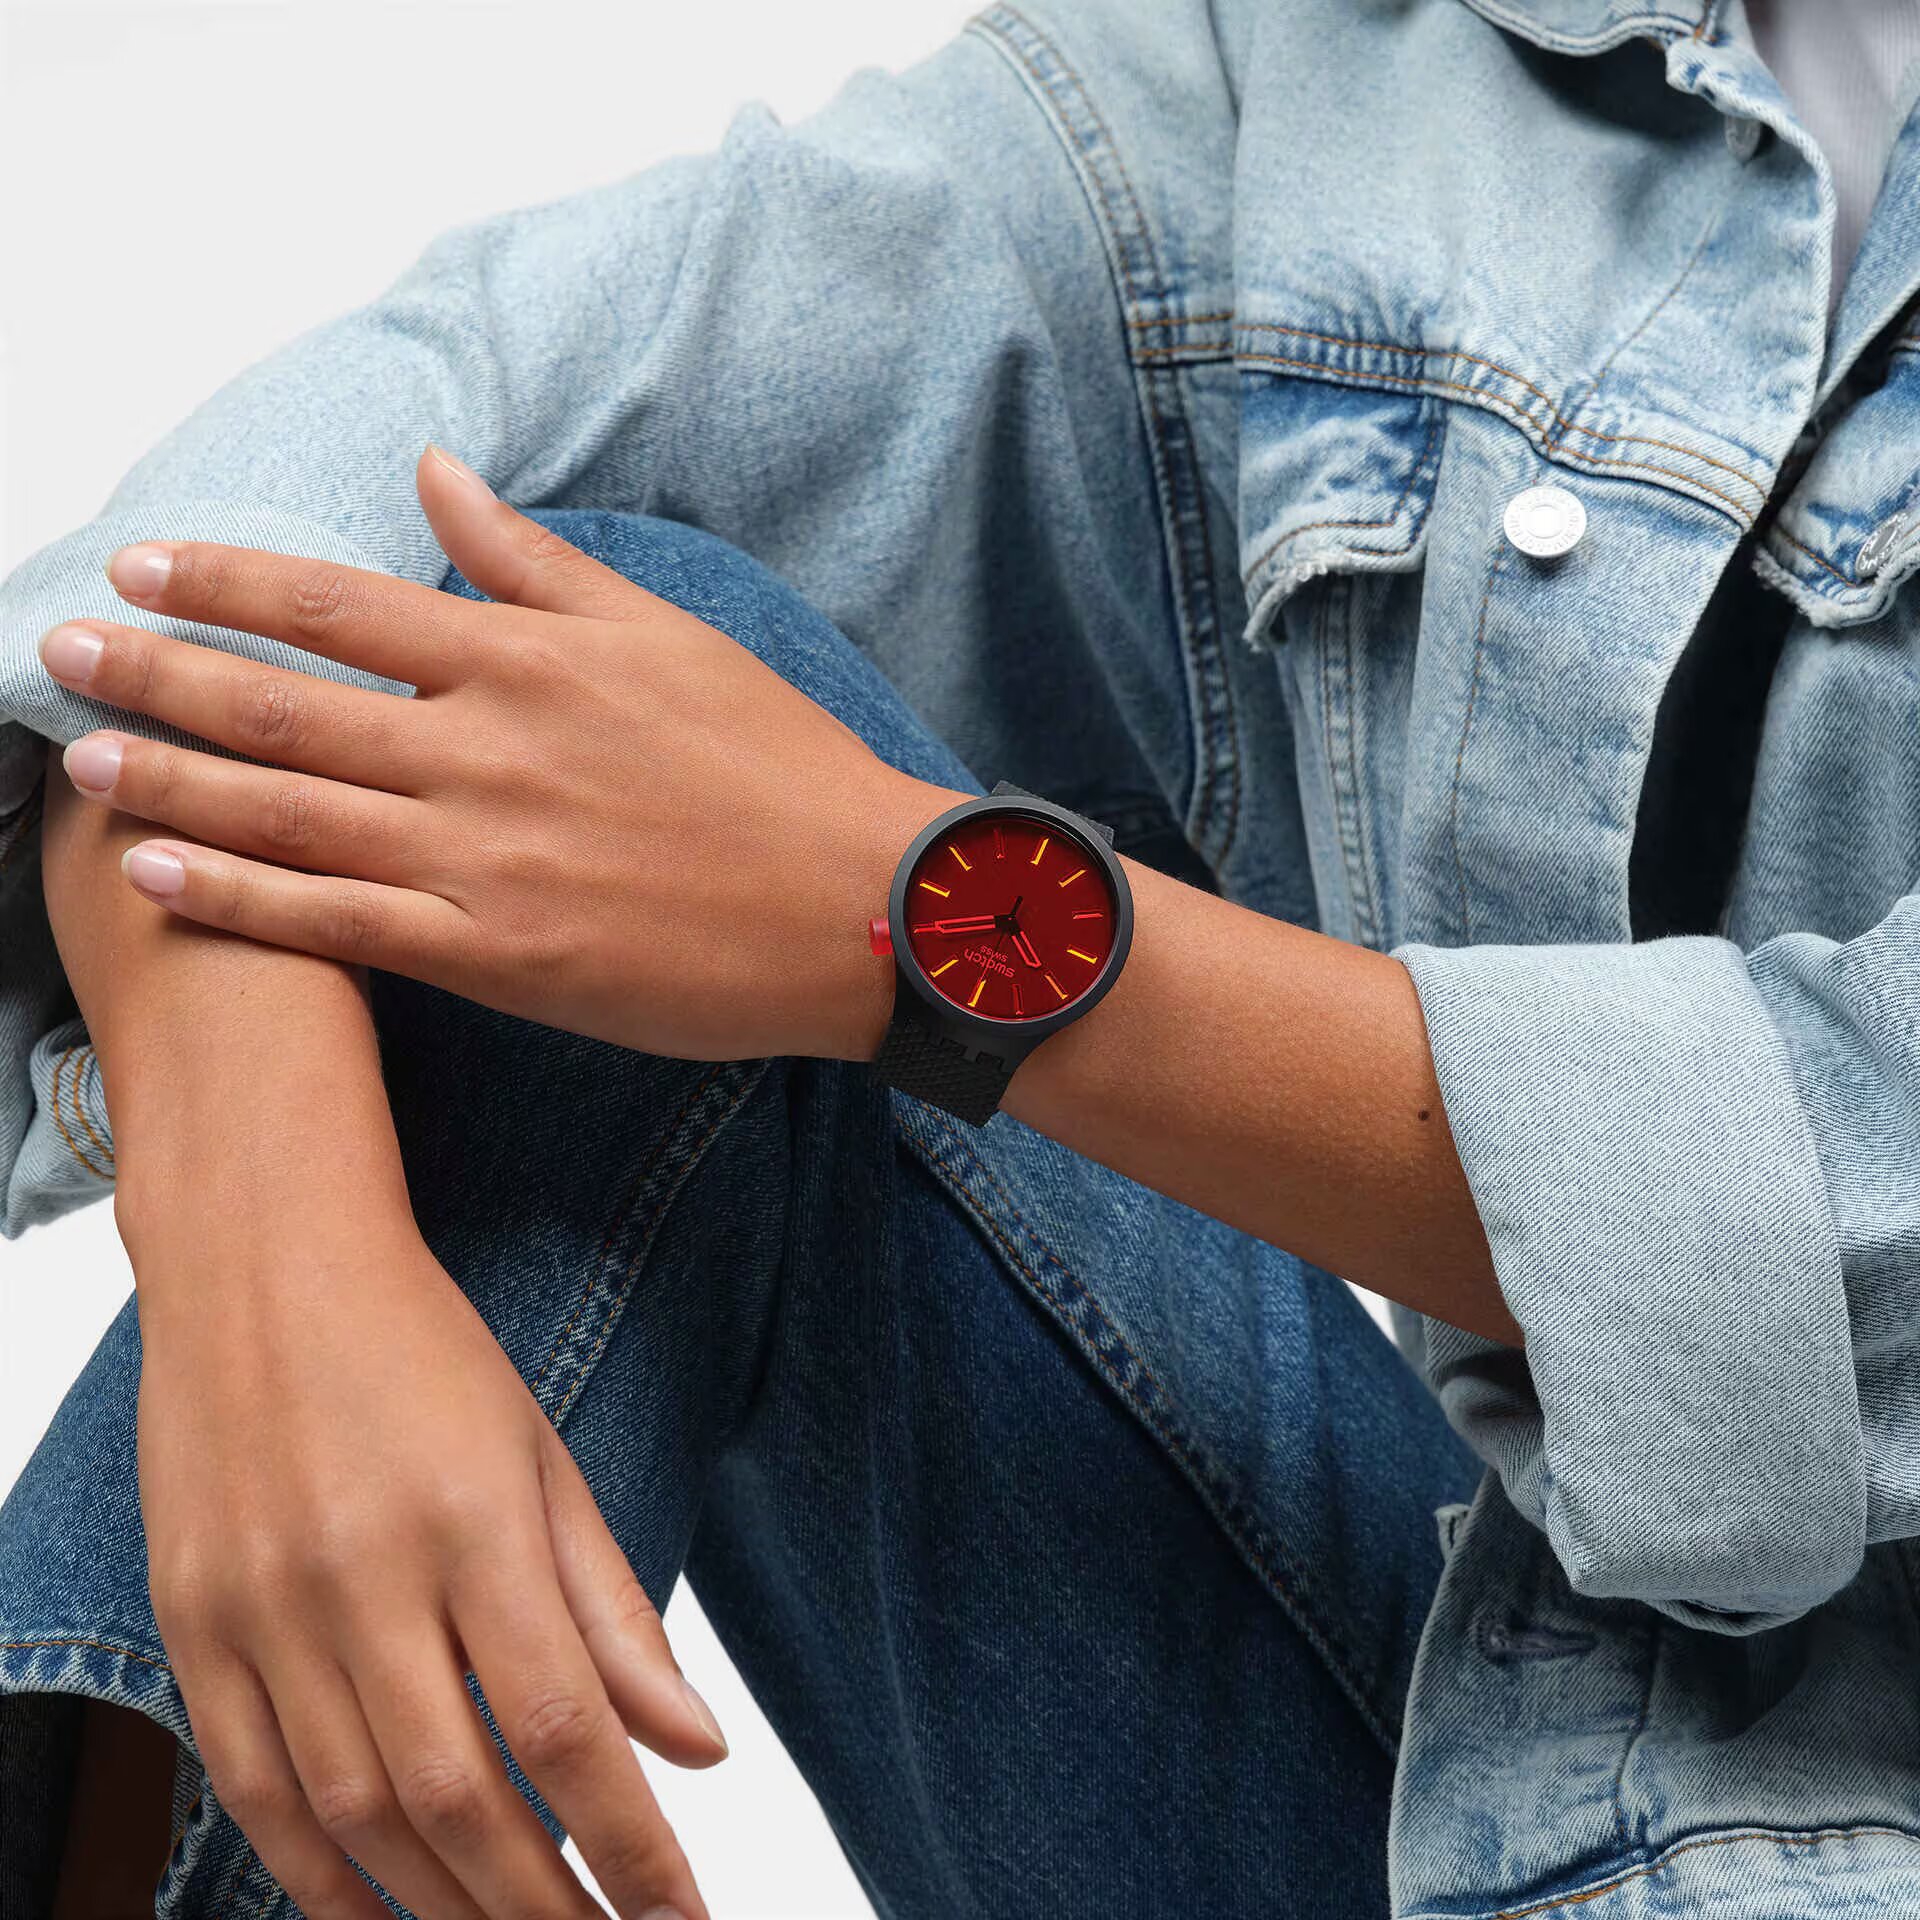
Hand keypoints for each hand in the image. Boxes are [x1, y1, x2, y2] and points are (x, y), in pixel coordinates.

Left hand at [40, 446, 956, 1062]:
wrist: (861, 904)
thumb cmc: (775, 765)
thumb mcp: (665, 633)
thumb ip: (536, 558)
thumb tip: (438, 471)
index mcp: (527, 660)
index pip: (338, 606)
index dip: (226, 582)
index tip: (143, 566)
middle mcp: (485, 749)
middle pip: (285, 703)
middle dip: (160, 669)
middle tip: (62, 648)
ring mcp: (484, 856)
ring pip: (291, 811)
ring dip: (174, 776)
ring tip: (85, 753)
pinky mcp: (498, 954)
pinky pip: (341, 922)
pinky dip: (241, 897)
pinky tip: (161, 870)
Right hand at [130, 1195, 725, 1919]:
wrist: (263, 1269)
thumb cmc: (425, 1355)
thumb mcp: (543, 1460)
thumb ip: (614, 1611)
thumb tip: (699, 1749)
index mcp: (474, 1521)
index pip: (563, 1727)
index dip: (630, 1844)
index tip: (681, 1912)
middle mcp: (362, 1575)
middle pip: (461, 1795)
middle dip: (545, 1902)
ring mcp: (263, 1607)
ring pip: (355, 1813)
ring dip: (444, 1905)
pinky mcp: (192, 1624)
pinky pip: (251, 1789)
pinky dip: (319, 1875)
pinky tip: (384, 1914)